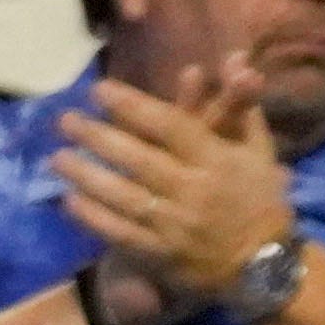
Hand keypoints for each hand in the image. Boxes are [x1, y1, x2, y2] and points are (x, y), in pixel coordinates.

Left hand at [53, 62, 294, 307]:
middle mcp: (196, 192)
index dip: (133, 108)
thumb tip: (236, 57)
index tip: (99, 91)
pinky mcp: (165, 255)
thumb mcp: (259, 151)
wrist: (267, 268)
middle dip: (98, 138)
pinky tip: (70, 199)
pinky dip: (94, 216)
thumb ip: (241, 104)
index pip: (172, 128)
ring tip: (58, 158)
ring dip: (86, 176)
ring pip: (124, 196)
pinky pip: (122, 233)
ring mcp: (178, 226)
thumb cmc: (260, 200)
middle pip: (139, 160)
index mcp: (218, 162)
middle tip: (66, 120)